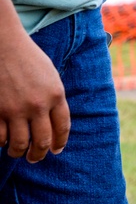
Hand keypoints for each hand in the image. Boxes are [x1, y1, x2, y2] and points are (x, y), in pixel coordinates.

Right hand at [0, 27, 69, 162]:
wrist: (3, 45)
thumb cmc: (28, 58)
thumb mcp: (51, 76)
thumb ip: (54, 98)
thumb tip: (53, 122)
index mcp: (56, 96)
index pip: (62, 128)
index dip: (59, 142)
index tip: (56, 150)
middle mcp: (37, 105)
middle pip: (42, 141)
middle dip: (39, 154)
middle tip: (35, 158)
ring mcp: (15, 109)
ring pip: (19, 144)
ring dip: (19, 152)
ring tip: (17, 153)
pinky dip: (1, 142)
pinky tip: (2, 141)